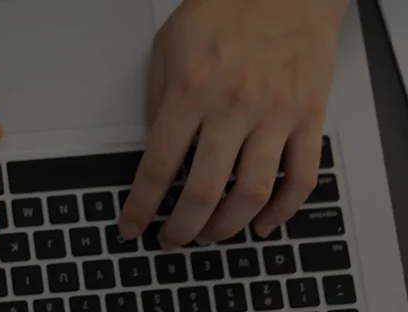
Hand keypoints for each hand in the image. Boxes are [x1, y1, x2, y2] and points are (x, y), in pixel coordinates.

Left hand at [119, 0, 348, 246]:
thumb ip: (158, 102)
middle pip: (203, 192)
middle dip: (181, 229)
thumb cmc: (224, 10)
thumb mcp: (168, 48)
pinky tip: (264, 223)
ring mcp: (275, 116)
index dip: (141, 206)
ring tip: (210, 236)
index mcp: (191, 90)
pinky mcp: (308, 118)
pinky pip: (301, 178)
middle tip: (171, 239)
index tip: (132, 226)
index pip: (157, 166)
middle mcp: (233, 107)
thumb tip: (157, 154)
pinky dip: (283, 211)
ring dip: (226, 228)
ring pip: (252, 194)